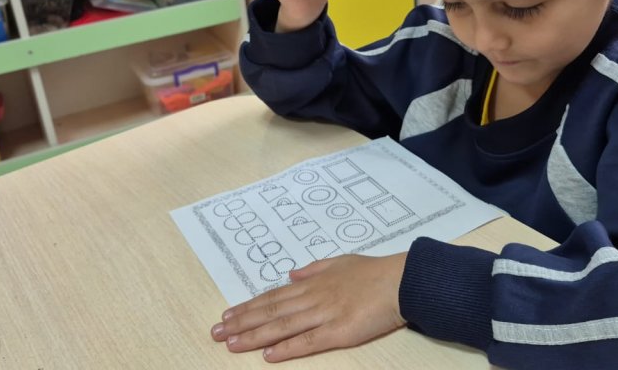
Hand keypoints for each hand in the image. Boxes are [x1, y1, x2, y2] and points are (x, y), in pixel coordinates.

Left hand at [211, 253, 407, 361]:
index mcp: (312, 282)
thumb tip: (291, 273)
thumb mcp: (340, 261)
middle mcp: (313, 297)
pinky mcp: (339, 332)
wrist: (400, 281)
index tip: (227, 315)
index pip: (273, 296)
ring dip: (254, 336)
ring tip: (231, 344)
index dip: (249, 306)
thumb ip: (314, 268)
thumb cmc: (374, 271)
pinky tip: (268, 355)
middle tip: (217, 332)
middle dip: (241, 323)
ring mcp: (324, 314)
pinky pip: (307, 342)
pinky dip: (286, 349)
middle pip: (270, 311)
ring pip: (282, 326)